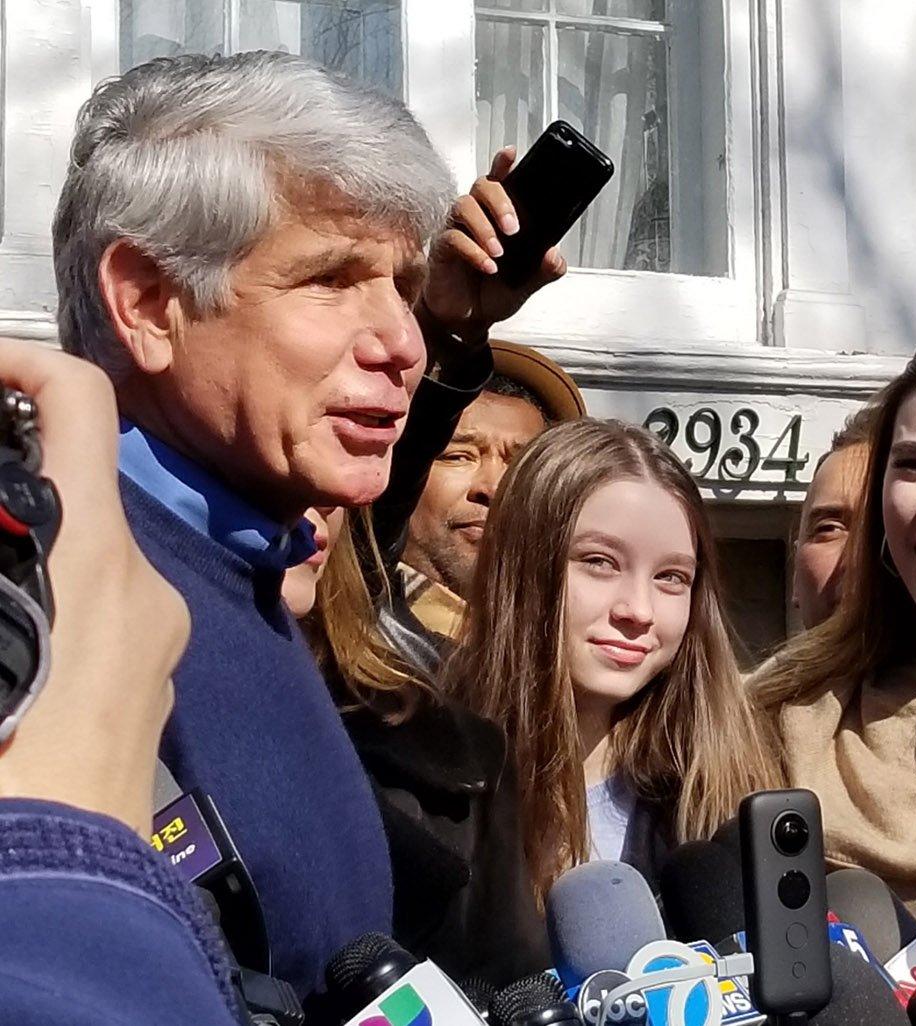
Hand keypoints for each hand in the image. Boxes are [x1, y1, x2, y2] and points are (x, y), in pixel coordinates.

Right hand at [0, 341, 188, 832]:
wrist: (54, 894)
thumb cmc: (6, 753)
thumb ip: (2, 532)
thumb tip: (3, 506)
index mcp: (93, 553)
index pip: (76, 402)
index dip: (20, 363)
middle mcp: (144, 587)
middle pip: (68, 499)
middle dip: (3, 502)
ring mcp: (157, 646)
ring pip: (77, 571)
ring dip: (20, 571)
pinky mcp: (152, 695)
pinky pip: (96, 630)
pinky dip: (44, 621)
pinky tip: (4, 671)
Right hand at [419, 147, 567, 343]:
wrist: (469, 320)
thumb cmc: (495, 293)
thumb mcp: (529, 283)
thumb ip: (546, 269)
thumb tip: (555, 254)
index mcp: (499, 217)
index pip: (501, 182)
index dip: (503, 165)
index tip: (512, 153)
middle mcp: (477, 216)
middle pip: (482, 186)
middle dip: (500, 201)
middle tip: (514, 228)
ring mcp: (457, 229)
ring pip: (464, 206)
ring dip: (485, 228)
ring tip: (500, 252)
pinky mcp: (442, 248)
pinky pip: (453, 238)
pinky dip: (473, 252)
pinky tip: (488, 267)